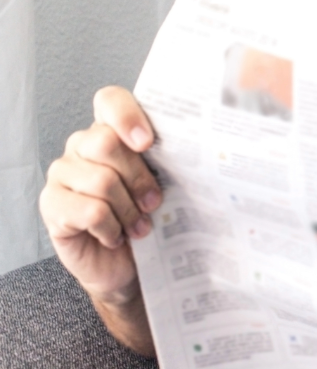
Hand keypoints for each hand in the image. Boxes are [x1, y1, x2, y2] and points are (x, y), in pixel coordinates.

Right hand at [38, 86, 160, 353]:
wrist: (132, 267)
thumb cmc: (153, 220)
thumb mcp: (169, 185)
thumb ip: (175, 159)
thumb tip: (211, 143)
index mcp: (112, 132)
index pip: (109, 100)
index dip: (127, 115)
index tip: (148, 142)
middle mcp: (82, 147)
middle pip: (107, 143)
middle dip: (139, 177)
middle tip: (155, 202)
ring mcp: (63, 175)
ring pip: (101, 180)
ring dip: (129, 210)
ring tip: (140, 227)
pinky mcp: (52, 206)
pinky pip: (89, 211)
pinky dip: (111, 228)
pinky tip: (116, 237)